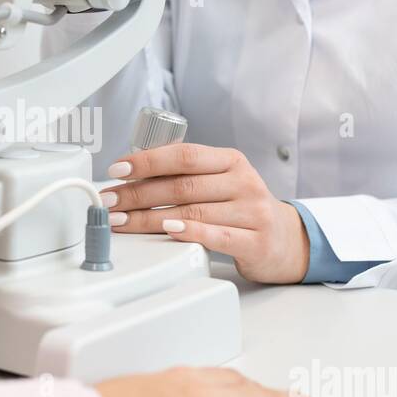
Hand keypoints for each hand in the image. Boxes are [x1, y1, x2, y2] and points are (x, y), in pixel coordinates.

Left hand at [102, 143, 310, 284]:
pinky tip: (166, 231)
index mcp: (230, 161)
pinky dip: (189, 233)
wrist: (287, 240)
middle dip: (137, 194)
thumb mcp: (222, 182)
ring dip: (149, 218)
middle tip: (109, 202)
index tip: (117, 170)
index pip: (184, 155)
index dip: (147, 161)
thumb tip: (132, 175)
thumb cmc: (243, 209)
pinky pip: (217, 236)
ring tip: (122, 221)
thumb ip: (187, 176)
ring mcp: (252, 212)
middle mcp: (243, 182)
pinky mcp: (255, 241)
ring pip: (192, 212)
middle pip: (182, 186)